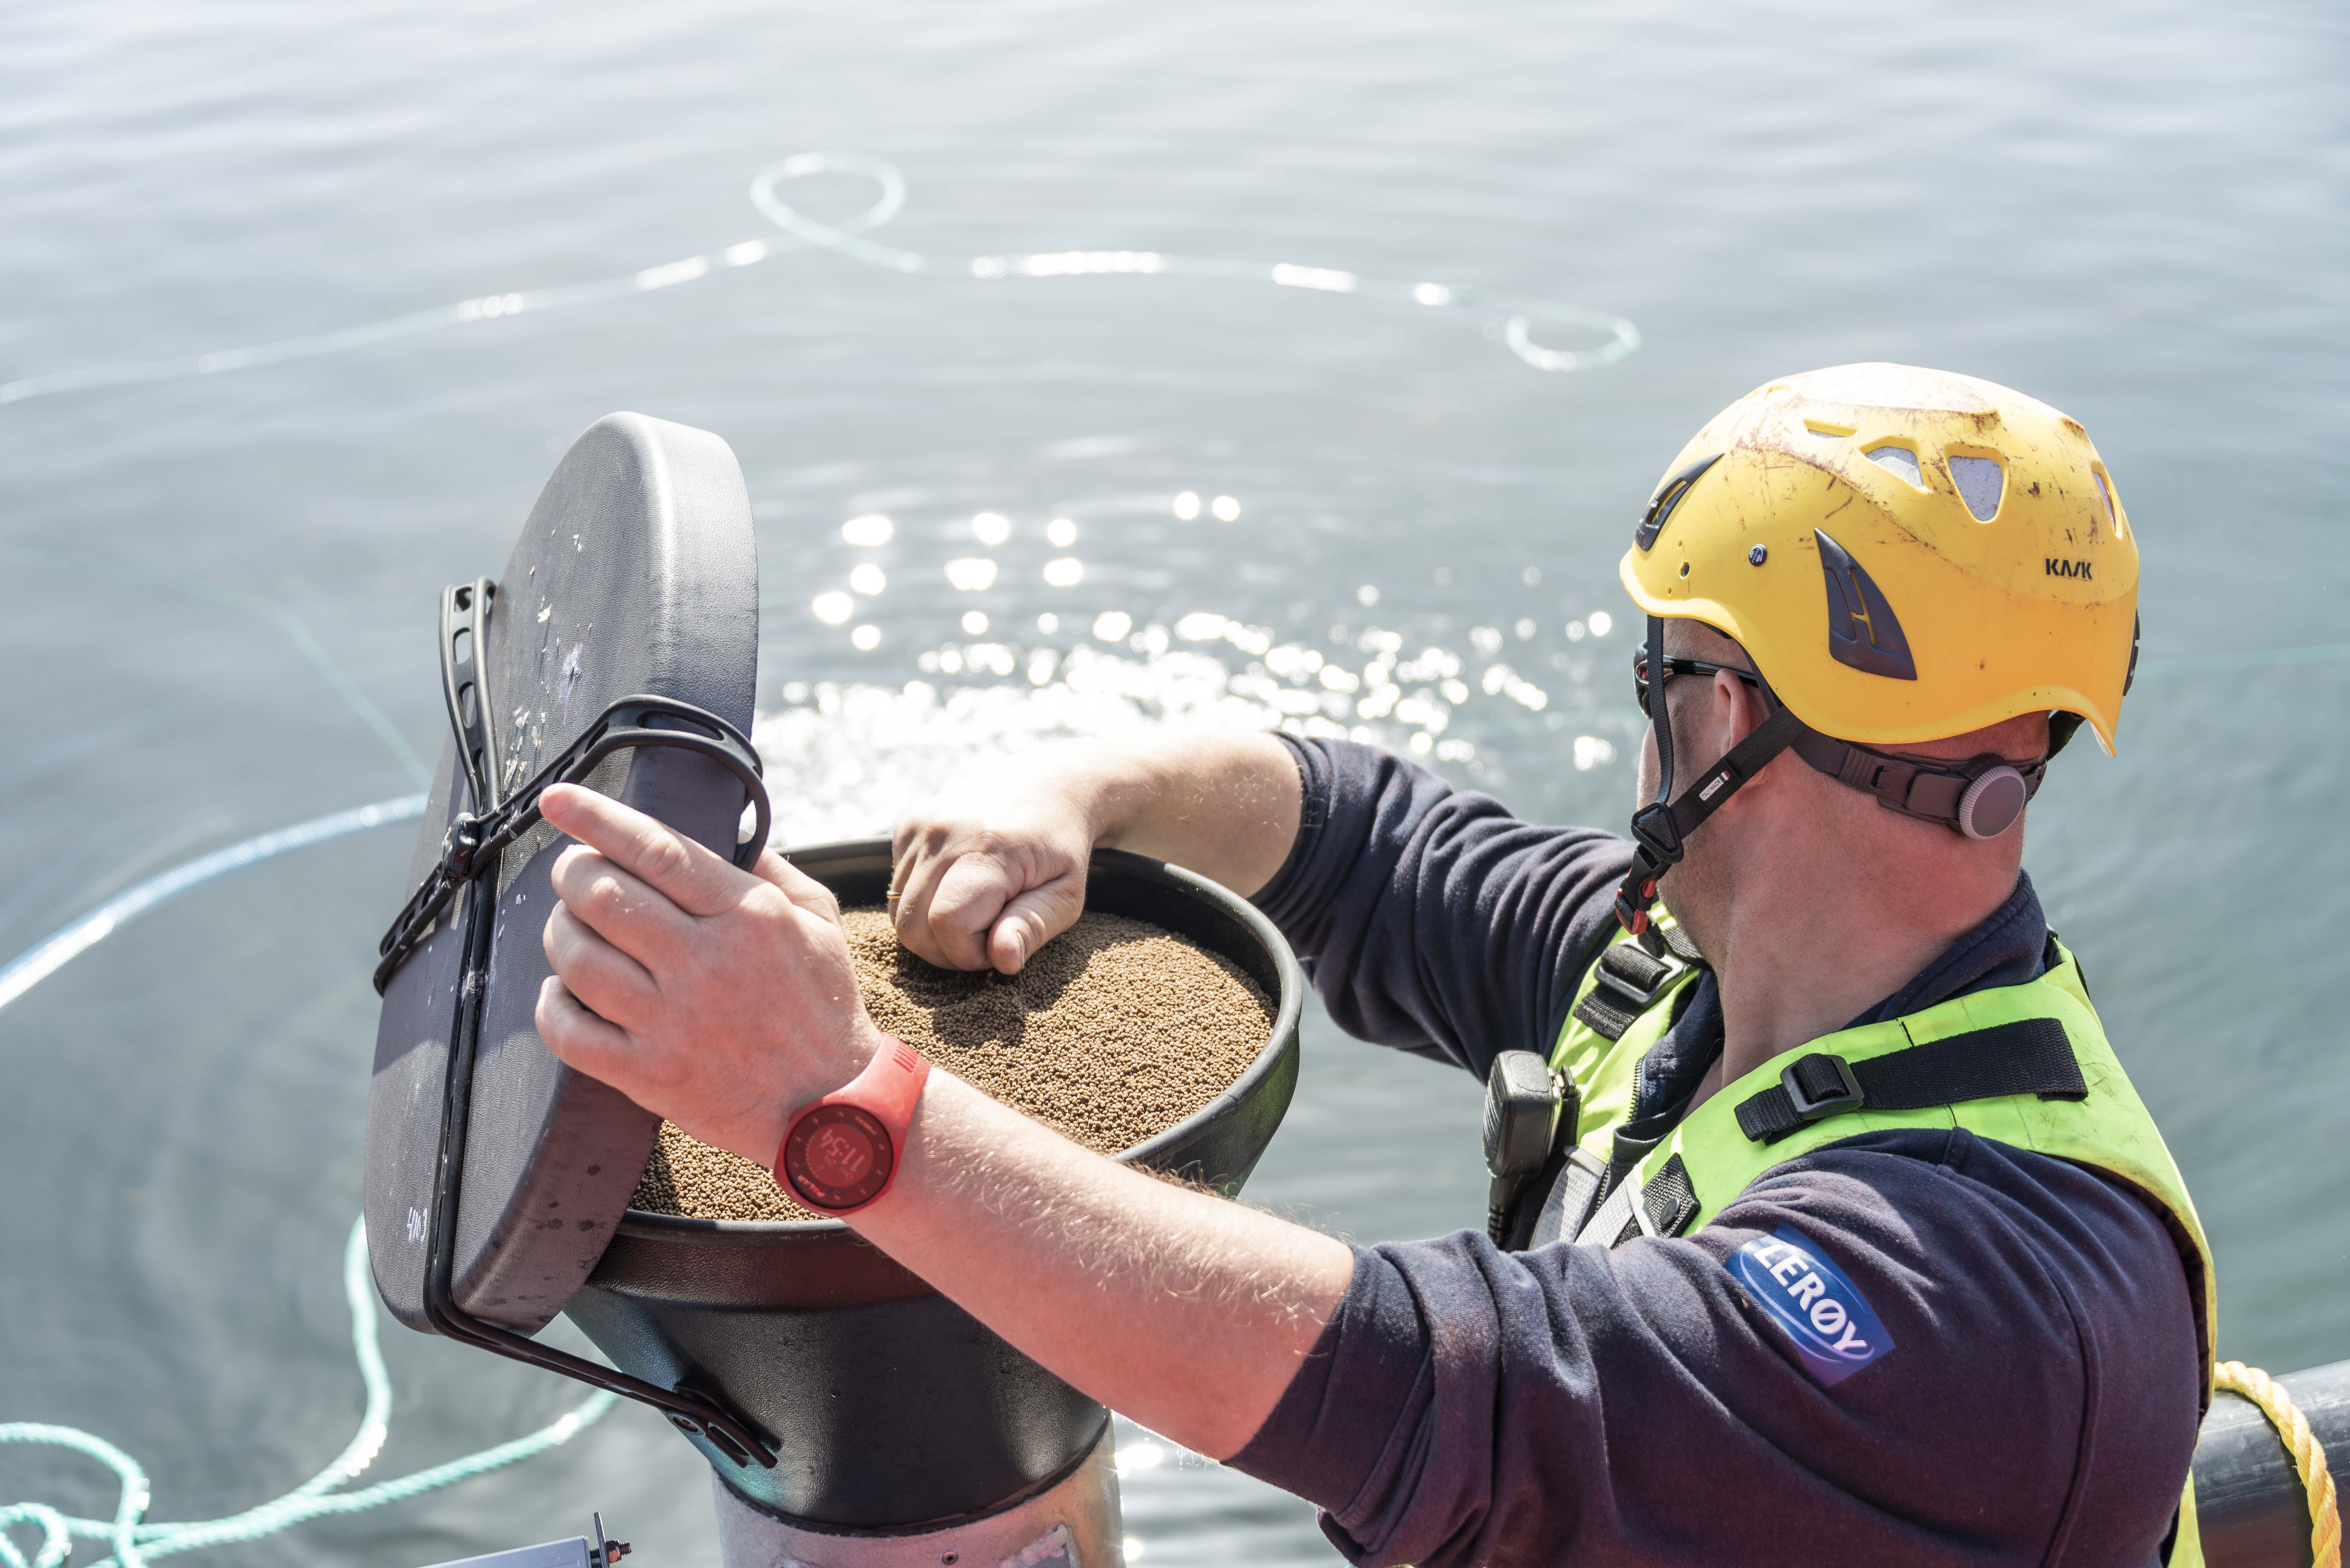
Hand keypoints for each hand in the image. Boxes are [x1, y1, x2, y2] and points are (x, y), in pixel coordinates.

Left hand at [533, 782, 884, 1164]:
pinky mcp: (649, 1074)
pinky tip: (566, 991)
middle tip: (575, 873)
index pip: (656, 849)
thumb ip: (768, 870)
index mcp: (748, 916)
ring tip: (572, 928)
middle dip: (572, 872)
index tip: (557, 799)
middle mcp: (706, 964)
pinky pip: (568, 1029)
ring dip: (559, 932)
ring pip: (577, 957)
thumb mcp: (819, 920)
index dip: (597, 818)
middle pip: (603, 895)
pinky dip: (552, 1002)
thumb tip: (720, 829)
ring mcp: (673, 1023)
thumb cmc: (824, 1008)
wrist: (832, 1107)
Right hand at [890, 752, 1102, 973]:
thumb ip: (1032, 928)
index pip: (948, 924)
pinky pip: (897, 889)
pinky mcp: (906, 826)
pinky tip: (958, 885)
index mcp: (989, 847)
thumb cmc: (1061, 848)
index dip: (970, 952)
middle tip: (987, 935)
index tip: (1001, 942)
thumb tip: (1003, 961)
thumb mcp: (1065, 894)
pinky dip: (923, 901)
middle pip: (912, 927)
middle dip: (947, 950)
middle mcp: (944, 831)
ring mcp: (920, 825)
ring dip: (933, 929)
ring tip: (976, 911)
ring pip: (898, 912)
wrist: (1048, 787)